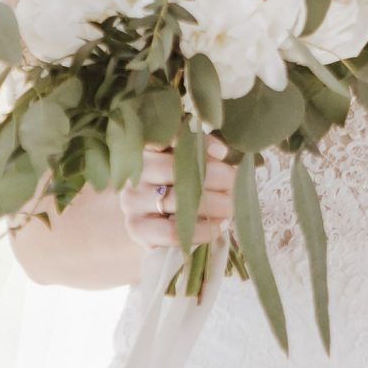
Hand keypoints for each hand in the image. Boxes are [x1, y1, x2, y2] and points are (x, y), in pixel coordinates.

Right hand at [121, 136, 236, 250]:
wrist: (152, 225)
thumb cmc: (178, 187)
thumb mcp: (188, 165)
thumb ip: (201, 154)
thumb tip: (221, 152)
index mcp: (150, 147)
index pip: (169, 136)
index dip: (198, 143)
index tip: (223, 153)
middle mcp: (137, 170)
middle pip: (180, 169)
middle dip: (216, 178)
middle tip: (235, 185)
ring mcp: (132, 199)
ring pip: (179, 200)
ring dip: (213, 205)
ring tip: (231, 207)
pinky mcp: (135, 227)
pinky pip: (173, 231)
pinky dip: (201, 231)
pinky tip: (218, 228)